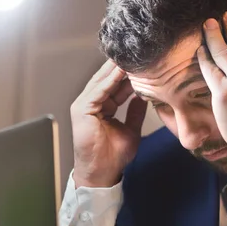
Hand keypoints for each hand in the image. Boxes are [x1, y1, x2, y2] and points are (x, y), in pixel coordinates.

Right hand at [70, 59, 146, 187]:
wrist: (102, 172)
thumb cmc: (113, 156)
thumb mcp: (131, 129)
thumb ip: (135, 112)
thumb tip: (144, 97)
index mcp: (102, 107)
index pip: (115, 85)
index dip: (129, 75)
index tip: (144, 64)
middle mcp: (91, 103)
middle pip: (107, 79)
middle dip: (122, 67)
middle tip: (138, 53)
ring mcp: (84, 105)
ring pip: (102, 81)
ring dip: (117, 69)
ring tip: (131, 56)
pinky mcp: (82, 109)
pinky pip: (98, 90)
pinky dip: (110, 80)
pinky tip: (122, 71)